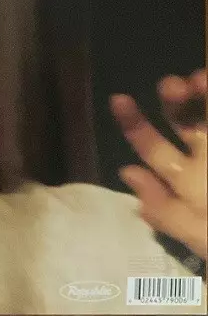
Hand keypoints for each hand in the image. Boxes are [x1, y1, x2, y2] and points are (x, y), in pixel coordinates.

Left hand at [110, 69, 206, 259]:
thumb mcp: (203, 236)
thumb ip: (167, 210)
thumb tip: (127, 172)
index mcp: (189, 183)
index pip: (155, 149)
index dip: (135, 126)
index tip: (119, 100)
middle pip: (185, 120)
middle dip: (174, 98)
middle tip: (172, 85)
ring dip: (204, 90)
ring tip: (200, 80)